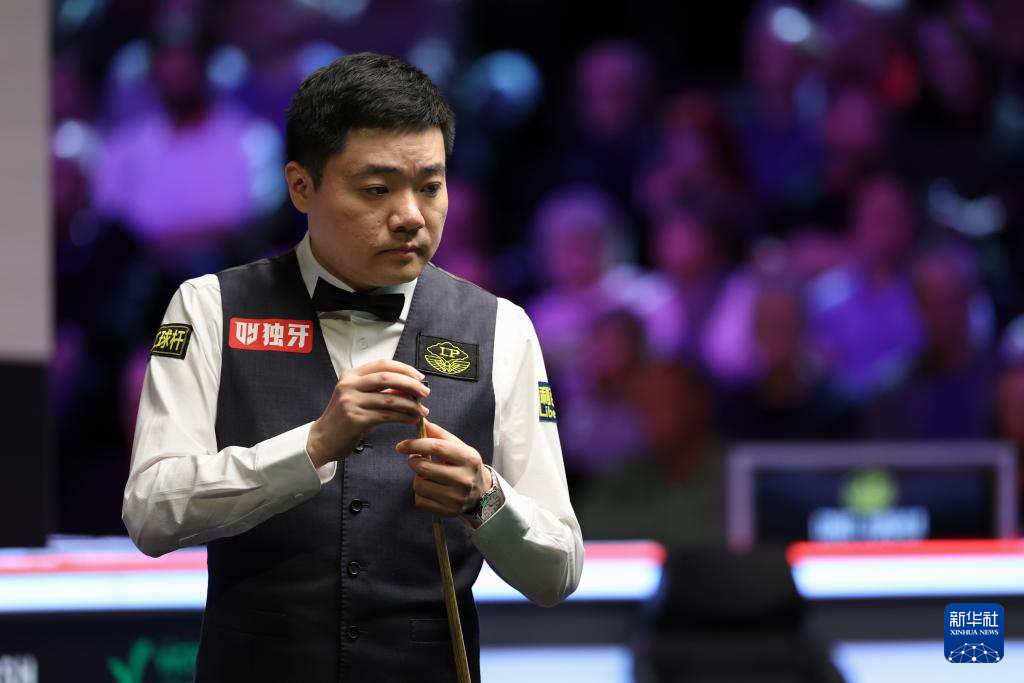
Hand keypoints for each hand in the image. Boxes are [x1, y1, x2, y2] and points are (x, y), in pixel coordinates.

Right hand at [307, 359, 428, 467]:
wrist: (322, 440)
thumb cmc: (343, 418)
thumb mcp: (357, 397)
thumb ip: (378, 390)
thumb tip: (408, 386)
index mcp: (351, 375)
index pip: (382, 364)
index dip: (404, 369)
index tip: (419, 377)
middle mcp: (349, 385)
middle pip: (388, 378)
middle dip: (411, 384)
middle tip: (425, 392)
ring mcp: (351, 402)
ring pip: (390, 399)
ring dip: (411, 405)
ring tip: (422, 411)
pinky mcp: (356, 419)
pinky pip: (387, 416)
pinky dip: (403, 417)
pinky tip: (411, 419)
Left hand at [396, 419, 492, 516]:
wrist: (482, 492)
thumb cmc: (465, 465)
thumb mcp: (458, 447)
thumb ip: (439, 434)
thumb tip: (421, 421)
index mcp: (468, 458)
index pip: (437, 447)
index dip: (416, 444)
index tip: (401, 445)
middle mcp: (464, 479)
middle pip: (425, 468)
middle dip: (414, 462)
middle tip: (417, 460)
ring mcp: (456, 498)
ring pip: (419, 485)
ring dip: (418, 479)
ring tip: (428, 477)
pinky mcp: (448, 511)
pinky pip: (420, 501)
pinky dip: (420, 494)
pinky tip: (431, 490)